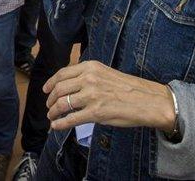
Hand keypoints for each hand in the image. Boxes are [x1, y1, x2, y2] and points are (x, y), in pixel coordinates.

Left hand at [44, 61, 175, 131]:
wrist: (148, 101)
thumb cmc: (129, 88)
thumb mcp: (106, 73)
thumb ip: (88, 76)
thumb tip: (70, 85)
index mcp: (90, 67)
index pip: (62, 73)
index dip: (51, 83)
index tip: (46, 89)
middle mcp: (89, 79)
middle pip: (59, 88)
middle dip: (50, 99)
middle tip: (49, 105)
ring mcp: (91, 96)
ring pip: (62, 103)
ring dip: (53, 111)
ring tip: (52, 116)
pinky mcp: (96, 113)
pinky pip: (71, 119)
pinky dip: (60, 123)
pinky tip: (56, 126)